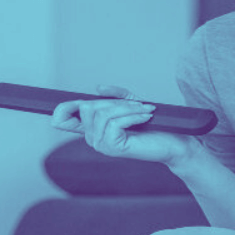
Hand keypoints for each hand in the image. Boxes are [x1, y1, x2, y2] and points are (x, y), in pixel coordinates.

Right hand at [51, 85, 193, 164]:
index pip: (61, 120)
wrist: (173, 143)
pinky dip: (132, 115)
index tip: (82, 101)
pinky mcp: (113, 147)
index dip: (64, 108)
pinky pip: (114, 122)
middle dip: (114, 101)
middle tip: (138, 104)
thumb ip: (114, 95)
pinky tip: (146, 116)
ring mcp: (101, 145)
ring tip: (145, 109)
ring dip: (127, 107)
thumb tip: (98, 87)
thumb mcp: (131, 104)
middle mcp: (93, 138)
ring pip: (103, 114)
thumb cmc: (153, 126)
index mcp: (93, 129)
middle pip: (87, 108)